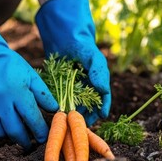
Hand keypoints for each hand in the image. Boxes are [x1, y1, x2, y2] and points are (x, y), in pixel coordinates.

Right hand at [0, 0, 58, 148]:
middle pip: (16, 132)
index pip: (32, 119)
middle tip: (30, 144)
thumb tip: (55, 111)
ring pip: (0, 133)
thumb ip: (43, 94)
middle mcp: (0, 102)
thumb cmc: (9, 67)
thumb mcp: (29, 75)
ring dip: (9, 134)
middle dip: (25, 141)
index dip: (40, 131)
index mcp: (17, 92)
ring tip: (14, 129)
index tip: (44, 137)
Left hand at [35, 0, 110, 125]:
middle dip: (86, 116)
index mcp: (97, 82)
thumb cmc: (82, 46)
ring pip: (75, 106)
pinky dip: (60, 107)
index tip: (101, 117)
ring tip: (70, 120)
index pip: (103, 99)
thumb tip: (104, 90)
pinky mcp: (59, 88)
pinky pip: (61, 100)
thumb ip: (99, 72)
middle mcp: (86, 88)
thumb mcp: (93, 57)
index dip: (102, 109)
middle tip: (82, 123)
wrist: (63, 37)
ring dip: (73, 114)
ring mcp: (73, 89)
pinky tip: (57, 113)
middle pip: (89, 107)